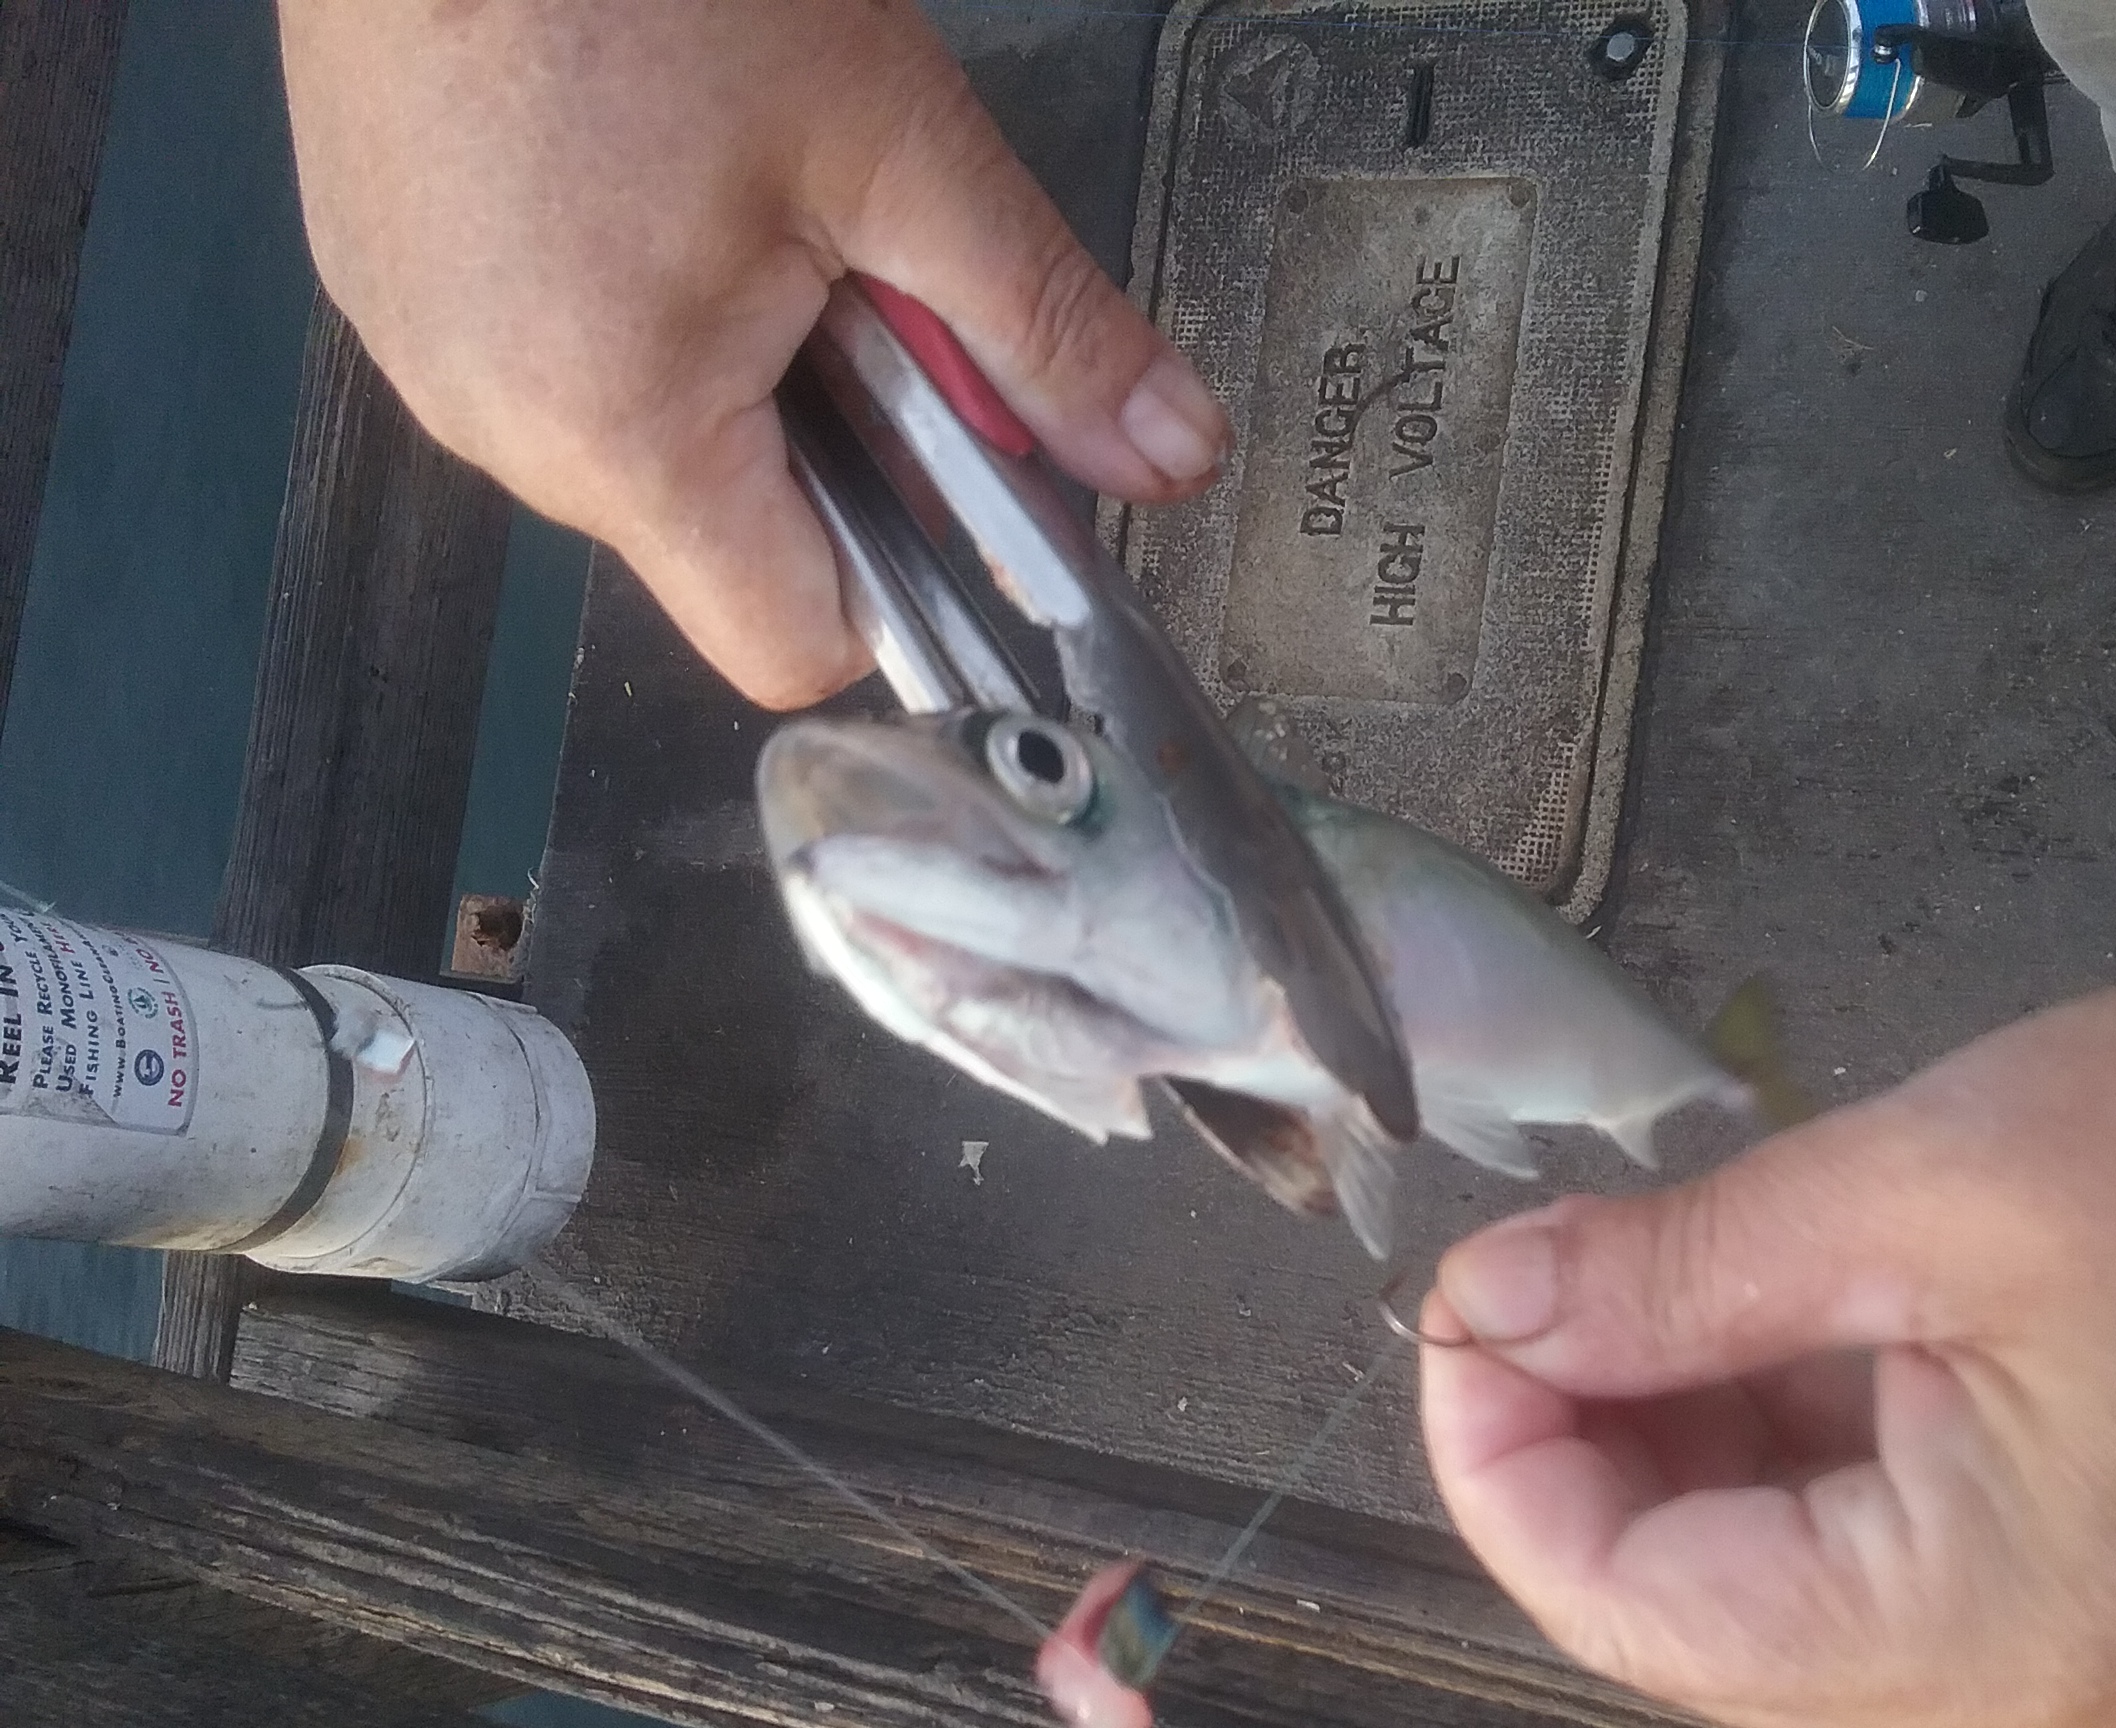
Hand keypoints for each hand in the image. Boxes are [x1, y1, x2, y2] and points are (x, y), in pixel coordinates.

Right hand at [275, 0, 1228, 708]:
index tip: (957, 476)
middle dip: (831, 436)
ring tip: (741, 200)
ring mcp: (431, 361)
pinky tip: (656, 181)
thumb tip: (1168, 452)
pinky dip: (639, 311)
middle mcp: (502, 429)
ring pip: (650, 451)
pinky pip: (559, 367)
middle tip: (849, 268)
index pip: (795, 642)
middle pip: (732, 543)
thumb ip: (1046, 328)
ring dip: (734, 363)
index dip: (906, 580)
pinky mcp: (399, 290)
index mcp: (622, 433)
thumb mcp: (898, 149)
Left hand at [1420, 879, 2115, 1727]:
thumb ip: (1679, 1271)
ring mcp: (2069, 1648)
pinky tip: (1745, 1304)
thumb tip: (1483, 1309)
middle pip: (1697, 1616)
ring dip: (1672, 1431)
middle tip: (1528, 1270)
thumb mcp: (1928, 1182)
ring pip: (1776, 1579)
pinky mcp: (2097, 1578)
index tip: (1456, 1300)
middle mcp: (2024, 1692)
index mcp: (1984, 1632)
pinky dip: (1781, 1431)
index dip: (1501, 1461)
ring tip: (1628, 1269)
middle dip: (1579, 1444)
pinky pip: (1877, 1540)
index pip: (1636, 1615)